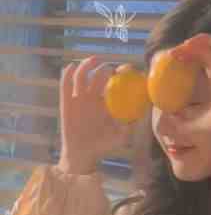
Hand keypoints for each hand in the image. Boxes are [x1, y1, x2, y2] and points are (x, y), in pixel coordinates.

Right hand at [58, 56, 135, 173]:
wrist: (83, 154)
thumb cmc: (103, 146)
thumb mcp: (120, 137)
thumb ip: (130, 128)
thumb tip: (141, 116)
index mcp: (108, 102)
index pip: (114, 82)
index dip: (120, 73)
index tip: (125, 69)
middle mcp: (94, 97)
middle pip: (98, 75)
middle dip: (104, 67)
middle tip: (109, 66)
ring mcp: (79, 98)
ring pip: (82, 76)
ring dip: (86, 65)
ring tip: (94, 60)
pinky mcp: (65, 102)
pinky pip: (65, 85)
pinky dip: (67, 74)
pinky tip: (71, 67)